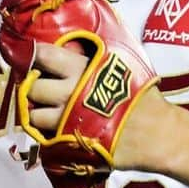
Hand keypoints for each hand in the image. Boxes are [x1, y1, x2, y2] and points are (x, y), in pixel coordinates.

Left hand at [26, 42, 178, 173]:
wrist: (156, 133)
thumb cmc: (142, 97)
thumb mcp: (123, 63)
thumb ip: (96, 55)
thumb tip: (78, 44)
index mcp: (81, 67)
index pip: (43, 55)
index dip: (34, 58)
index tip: (34, 61)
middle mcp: (69, 91)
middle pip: (32, 86)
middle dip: (34, 87)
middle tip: (43, 90)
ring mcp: (66, 119)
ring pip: (33, 115)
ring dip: (38, 114)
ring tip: (51, 114)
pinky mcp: (67, 143)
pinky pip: (43, 137)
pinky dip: (46, 134)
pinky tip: (58, 130)